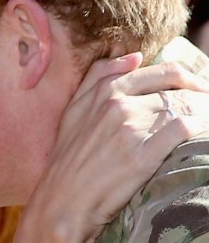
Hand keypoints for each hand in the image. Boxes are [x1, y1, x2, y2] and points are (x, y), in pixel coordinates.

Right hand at [15, 53, 208, 242]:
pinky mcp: (142, 155)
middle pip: (178, 88)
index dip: (188, 78)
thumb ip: (98, 78)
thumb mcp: (74, 110)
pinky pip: (184, 129)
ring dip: (204, 112)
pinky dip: (201, 127)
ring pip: (185, 107)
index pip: (162, 71)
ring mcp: (130, 128)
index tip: (198, 90)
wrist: (63, 199)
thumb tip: (134, 58)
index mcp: (105, 91)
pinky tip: (204, 135)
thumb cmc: (68, 157)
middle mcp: (118, 104)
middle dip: (202, 94)